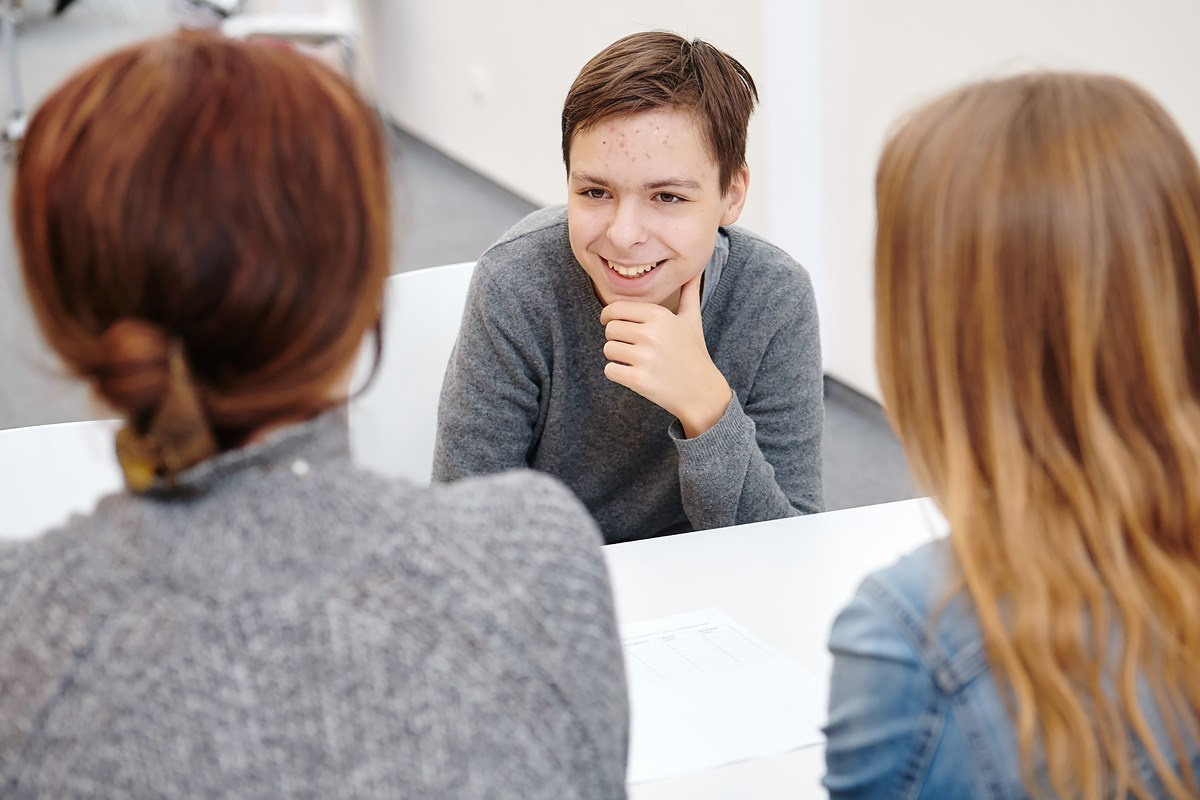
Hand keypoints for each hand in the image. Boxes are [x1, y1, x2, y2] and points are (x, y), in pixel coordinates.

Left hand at [600, 274, 731, 436]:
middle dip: (616, 338)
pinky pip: (609, 370)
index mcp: (660, 316)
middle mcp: (651, 334)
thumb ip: (689, 291)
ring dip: (616, 357)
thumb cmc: (694, 353)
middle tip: (632, 347)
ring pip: (607, 349)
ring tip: (635, 360)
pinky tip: (634, 374)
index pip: (616, 309)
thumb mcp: (692, 319)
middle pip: (610, 329)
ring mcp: (645, 358)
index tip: (613, 324)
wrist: (702, 392)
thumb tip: (696, 267)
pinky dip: (617, 373)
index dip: (609, 317)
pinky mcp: (639, 380)